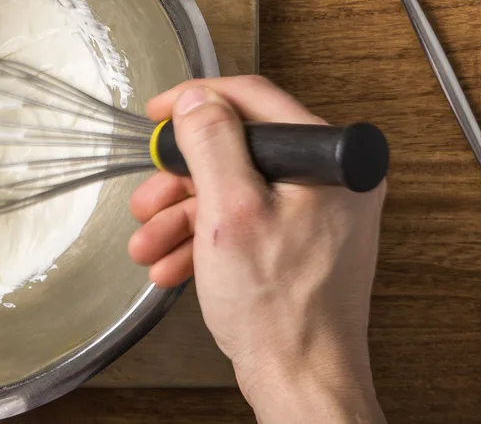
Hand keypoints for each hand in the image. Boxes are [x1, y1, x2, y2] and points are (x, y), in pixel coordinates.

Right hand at [128, 77, 385, 423]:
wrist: (300, 382)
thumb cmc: (280, 312)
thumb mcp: (230, 212)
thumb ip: (212, 145)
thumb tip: (197, 100)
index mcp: (330, 160)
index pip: (254, 99)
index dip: (196, 103)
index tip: (159, 113)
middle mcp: (331, 181)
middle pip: (236, 151)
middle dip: (181, 179)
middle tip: (149, 195)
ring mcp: (317, 214)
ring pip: (232, 191)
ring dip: (181, 216)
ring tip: (149, 243)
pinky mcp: (300, 243)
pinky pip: (243, 222)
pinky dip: (203, 240)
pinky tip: (172, 263)